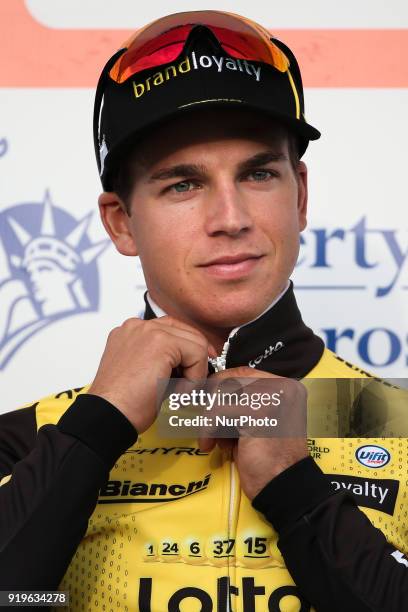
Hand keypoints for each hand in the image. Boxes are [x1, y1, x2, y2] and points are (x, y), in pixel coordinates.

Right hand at [88, 316, 214, 432]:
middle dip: (196, 359)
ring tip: (178, 393)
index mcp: (130, 332)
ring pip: (196, 343)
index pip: (172, 330)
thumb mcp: (143, 373)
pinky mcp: (161, 342)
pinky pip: (197, 353)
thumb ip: (164, 360)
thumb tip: (192, 362)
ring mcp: (149, 330)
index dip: (189, 351)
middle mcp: (138, 326)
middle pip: (187, 332)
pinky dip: (195, 377)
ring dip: (195, 371)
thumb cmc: (123, 404)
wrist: (108, 416)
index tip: (196, 369)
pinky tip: (177, 393)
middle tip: (191, 386)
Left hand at [199, 366, 307, 499]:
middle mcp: (283, 387)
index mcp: (286, 387)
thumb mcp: (257, 422)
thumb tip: (210, 390)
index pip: (244, 372)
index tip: (206, 399)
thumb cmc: (268, 460)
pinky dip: (208, 428)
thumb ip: (242, 402)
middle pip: (232, 378)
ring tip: (211, 438)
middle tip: (203, 418)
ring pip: (223, 394)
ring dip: (209, 418)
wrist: (282, 487)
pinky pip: (218, 410)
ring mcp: (273, 396)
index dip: (221, 384)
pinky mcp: (258, 411)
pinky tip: (211, 445)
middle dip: (212, 399)